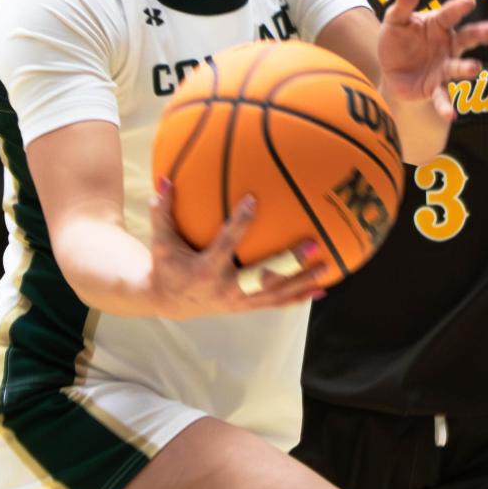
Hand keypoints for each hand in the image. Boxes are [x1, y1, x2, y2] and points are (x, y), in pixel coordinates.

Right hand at [146, 181, 323, 317]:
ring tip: (327, 267)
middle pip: (263, 276)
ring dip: (302, 281)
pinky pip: (275, 303)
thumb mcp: (160, 240)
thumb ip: (162, 212)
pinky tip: (321, 290)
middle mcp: (226, 289)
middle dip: (289, 263)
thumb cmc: (167, 264)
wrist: (169, 302)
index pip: (226, 244)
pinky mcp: (246, 307)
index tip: (254, 199)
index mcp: (206, 270)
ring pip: (275, 293)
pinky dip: (297, 298)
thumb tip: (164, 181)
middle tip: (313, 244)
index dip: (239, 223)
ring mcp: (238, 302)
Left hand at [375, 0, 487, 121]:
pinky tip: (452, 116)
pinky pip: (442, 97)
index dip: (459, 7)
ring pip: (459, 67)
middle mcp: (447, 46)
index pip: (450, 13)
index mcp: (438, 25)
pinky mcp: (434, 88)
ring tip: (474, 69)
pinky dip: (446, 107)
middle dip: (480, 34)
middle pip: (467, 38)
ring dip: (467, 68)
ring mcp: (443, 68)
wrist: (388, 71)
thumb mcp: (396, 19)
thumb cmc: (397, 41)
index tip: (469, 1)